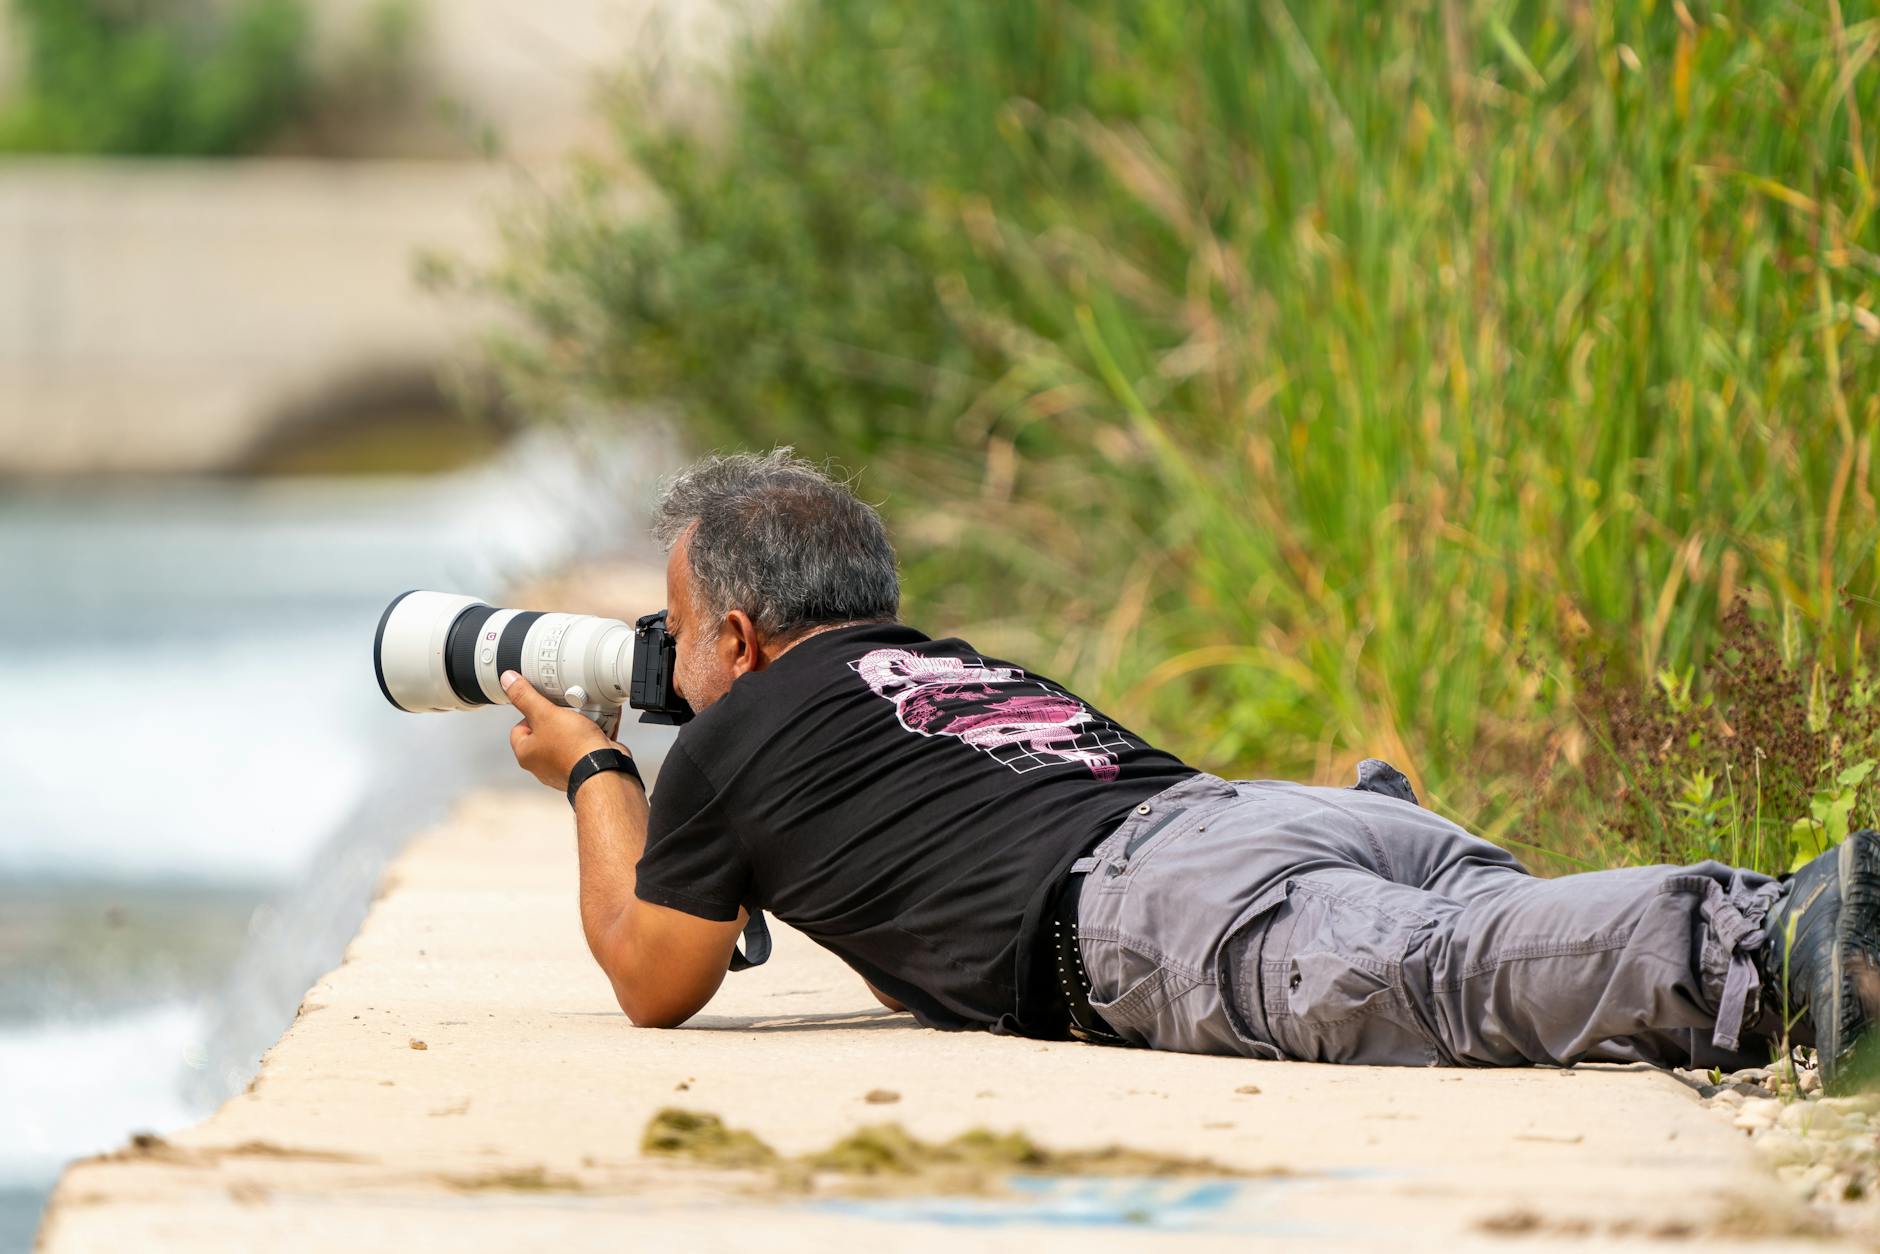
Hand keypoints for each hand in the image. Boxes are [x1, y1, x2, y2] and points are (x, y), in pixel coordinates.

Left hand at [502, 671, 619, 790]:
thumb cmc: (573, 748)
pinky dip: (592, 737)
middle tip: (566, 711)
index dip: (532, 713)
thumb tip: (508, 681)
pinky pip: (585, 746)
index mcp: (526, 754)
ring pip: (567, 738)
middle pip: (545, 732)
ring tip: (584, 720)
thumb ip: (526, 697)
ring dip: (577, 727)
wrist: (605, 770)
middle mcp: (542, 764)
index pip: (519, 727)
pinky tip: (598, 729)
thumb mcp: (545, 714)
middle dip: (558, 719)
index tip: (545, 706)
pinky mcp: (583, 767)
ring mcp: (563, 767)